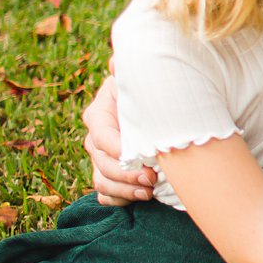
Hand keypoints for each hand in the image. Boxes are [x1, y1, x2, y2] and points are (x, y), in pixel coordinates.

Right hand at [83, 75, 155, 204]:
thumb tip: (116, 62)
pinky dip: (120, 200)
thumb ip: (129, 70)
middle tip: (153, 178)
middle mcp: (97, 137)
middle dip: (125, 174)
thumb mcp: (143, 78)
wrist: (165, 108)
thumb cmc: (154, 91)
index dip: (118, 149)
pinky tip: (139, 198)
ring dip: (124, 190)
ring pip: (102, 182)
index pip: (101, 135)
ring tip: (150, 191)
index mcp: (100, 113)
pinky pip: (105, 195)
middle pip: (101, 162)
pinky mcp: (111, 175)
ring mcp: (102, 158)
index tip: (143, 157)